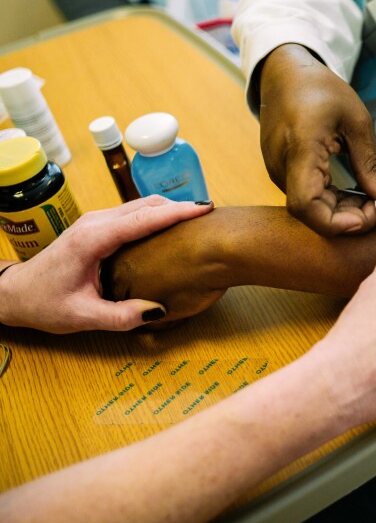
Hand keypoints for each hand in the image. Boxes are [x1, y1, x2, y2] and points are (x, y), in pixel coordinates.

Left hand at [0, 196, 213, 333]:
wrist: (15, 293)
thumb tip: (158, 310)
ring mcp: (96, 222)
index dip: (175, 213)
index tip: (203, 209)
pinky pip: (134, 214)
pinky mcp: (98, 227)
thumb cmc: (44, 303)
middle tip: (210, 214)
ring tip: (197, 219)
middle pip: (145, 205)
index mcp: (93, 240)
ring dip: (169, 209)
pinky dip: (157, 215)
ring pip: (140, 206)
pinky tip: (172, 226)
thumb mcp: (82, 317)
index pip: (142, 219)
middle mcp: (95, 223)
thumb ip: (121, 317)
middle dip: (179, 206)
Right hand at [259, 43, 375, 235]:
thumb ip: (371, 165)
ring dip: (342, 210)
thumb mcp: (357, 121)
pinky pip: (306, 197)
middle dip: (349, 219)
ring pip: (309, 208)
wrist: (284, 74)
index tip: (371, 213)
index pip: (306, 205)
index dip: (338, 222)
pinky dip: (331, 201)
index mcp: (301, 148)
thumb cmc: (320, 89)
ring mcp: (277, 171)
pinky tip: (352, 191)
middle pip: (311, 213)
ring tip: (370, 196)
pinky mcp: (281, 172)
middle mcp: (282, 166)